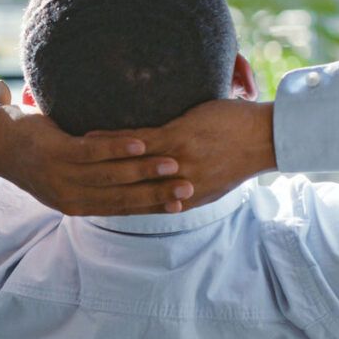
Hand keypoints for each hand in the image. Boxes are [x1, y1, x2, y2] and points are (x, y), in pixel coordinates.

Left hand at [0, 81, 193, 215]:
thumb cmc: (34, 152)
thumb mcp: (65, 174)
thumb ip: (94, 177)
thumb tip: (130, 175)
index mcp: (75, 204)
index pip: (121, 208)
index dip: (152, 207)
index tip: (180, 205)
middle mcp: (70, 196)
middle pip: (122, 197)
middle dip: (157, 194)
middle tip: (188, 189)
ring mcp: (62, 176)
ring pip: (111, 177)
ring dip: (144, 171)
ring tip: (173, 165)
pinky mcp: (55, 153)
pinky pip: (92, 152)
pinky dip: (118, 149)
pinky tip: (141, 144)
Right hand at [87, 99, 275, 210]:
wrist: (266, 138)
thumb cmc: (241, 153)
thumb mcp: (213, 182)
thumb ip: (188, 187)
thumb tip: (171, 188)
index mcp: (186, 199)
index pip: (142, 203)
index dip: (116, 199)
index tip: (93, 193)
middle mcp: (178, 186)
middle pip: (129, 188)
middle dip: (100, 182)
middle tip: (72, 176)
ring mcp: (177, 163)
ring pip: (128, 165)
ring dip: (100, 160)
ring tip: (75, 154)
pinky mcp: (178, 139)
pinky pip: (137, 141)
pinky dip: (114, 140)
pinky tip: (92, 135)